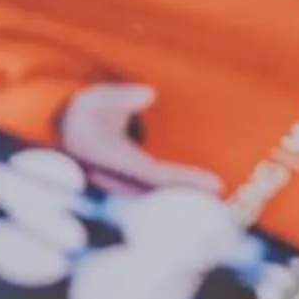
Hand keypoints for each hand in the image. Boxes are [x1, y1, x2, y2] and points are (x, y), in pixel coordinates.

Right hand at [56, 83, 221, 197]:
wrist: (66, 141)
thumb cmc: (82, 116)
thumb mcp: (93, 99)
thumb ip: (120, 96)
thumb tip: (150, 93)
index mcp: (115, 162)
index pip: (156, 176)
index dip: (186, 181)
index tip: (216, 184)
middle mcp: (122, 183)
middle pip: (165, 197)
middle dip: (196, 200)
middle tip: (232, 201)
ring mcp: (127, 190)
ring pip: (163, 201)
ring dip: (193, 203)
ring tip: (228, 205)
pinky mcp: (133, 191)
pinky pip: (161, 197)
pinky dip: (183, 199)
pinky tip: (207, 199)